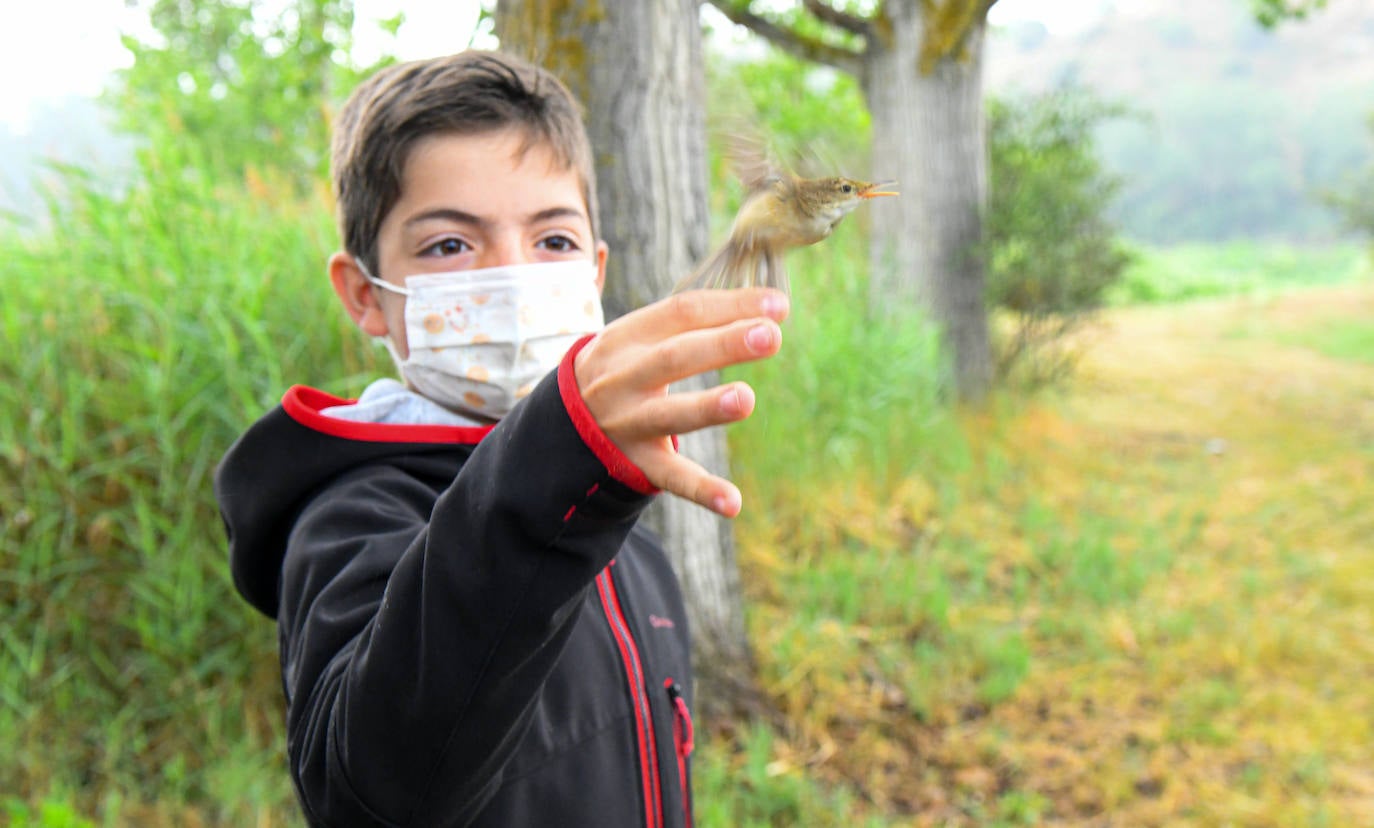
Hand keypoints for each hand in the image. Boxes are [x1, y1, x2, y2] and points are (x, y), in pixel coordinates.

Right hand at [573, 288, 788, 516]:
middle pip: (674, 356)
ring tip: (745, 399)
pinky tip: (734, 503)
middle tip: (770, 335)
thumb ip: (696, 323)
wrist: (561, 422)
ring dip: (706, 407)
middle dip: (723, 345)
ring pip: (668, 415)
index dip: (731, 306)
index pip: (682, 312)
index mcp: (628, 336)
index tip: (779, 305)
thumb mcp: (639, 336)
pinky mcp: (636, 462)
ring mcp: (628, 422)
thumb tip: (772, 312)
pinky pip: (671, 477)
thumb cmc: (624, 367)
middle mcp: (624, 377)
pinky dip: (702, 491)